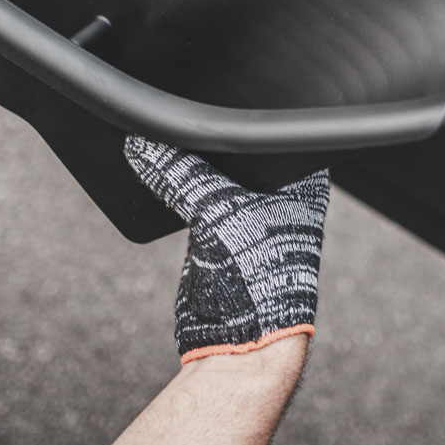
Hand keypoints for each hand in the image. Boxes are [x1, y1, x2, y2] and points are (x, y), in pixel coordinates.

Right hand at [124, 135, 328, 362]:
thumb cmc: (258, 282)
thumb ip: (177, 172)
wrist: (243, 345)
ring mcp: (252, 216)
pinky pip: (197, 199)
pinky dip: (180, 190)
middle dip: (210, 141)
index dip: (244, 113)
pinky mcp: (223, 235)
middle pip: (239, 151)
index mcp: (302, 182)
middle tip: (180, 121)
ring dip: (192, 168)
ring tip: (168, 149)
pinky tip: (163, 179)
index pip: (273, 130)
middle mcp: (282, 195)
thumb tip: (142, 143)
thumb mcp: (214, 210)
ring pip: (216, 174)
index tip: (213, 99)